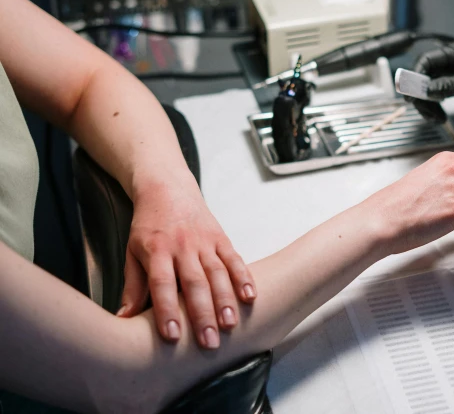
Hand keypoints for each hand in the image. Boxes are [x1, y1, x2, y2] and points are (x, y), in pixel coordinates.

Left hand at [118, 172, 255, 349]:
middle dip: (202, 314)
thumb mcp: (132, 252)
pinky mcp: (220, 238)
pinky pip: (234, 259)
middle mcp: (182, 246)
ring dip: (225, 300)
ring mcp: (204, 241)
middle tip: (208, 342)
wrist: (167, 188)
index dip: (167, 310)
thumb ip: (133, 286)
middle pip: (194, 283)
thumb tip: (124, 318)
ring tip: (230, 324)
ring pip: (217, 273)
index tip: (172, 336)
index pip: (162, 284)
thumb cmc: (148, 225)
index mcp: (157, 251)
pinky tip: (251, 296)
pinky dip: (243, 277)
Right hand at [409, 40, 453, 121]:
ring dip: (427, 102)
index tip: (412, 93)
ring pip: (428, 85)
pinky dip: (434, 104)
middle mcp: (452, 60)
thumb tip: (427, 90)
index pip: (428, 59)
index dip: (416, 75)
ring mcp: (452, 72)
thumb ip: (452, 85)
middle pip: (424, 74)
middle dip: (420, 93)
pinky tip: (439, 114)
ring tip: (435, 118)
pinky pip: (437, 92)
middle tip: (423, 110)